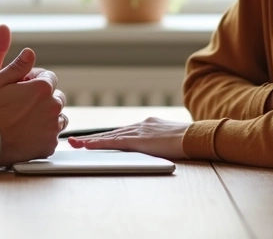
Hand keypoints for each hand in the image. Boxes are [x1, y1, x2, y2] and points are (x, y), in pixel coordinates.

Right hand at [0, 48, 64, 165]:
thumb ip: (17, 66)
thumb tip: (30, 52)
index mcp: (42, 88)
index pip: (49, 77)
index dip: (35, 80)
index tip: (22, 87)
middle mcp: (53, 107)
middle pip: (56, 97)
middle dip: (43, 98)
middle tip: (23, 105)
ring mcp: (53, 127)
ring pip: (57, 117)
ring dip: (47, 116)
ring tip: (26, 120)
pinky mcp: (49, 145)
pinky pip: (52, 136)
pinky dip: (44, 134)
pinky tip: (28, 134)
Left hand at [67, 118, 189, 160]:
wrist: (197, 136)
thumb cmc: (190, 140)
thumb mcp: (171, 139)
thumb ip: (160, 142)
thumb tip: (155, 148)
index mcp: (148, 124)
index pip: (122, 131)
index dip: (107, 136)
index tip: (94, 139)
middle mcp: (141, 124)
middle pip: (112, 132)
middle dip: (93, 138)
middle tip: (75, 140)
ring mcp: (139, 131)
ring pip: (109, 137)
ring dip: (90, 141)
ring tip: (75, 144)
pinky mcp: (138, 140)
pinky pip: (114, 142)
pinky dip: (99, 144)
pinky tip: (87, 146)